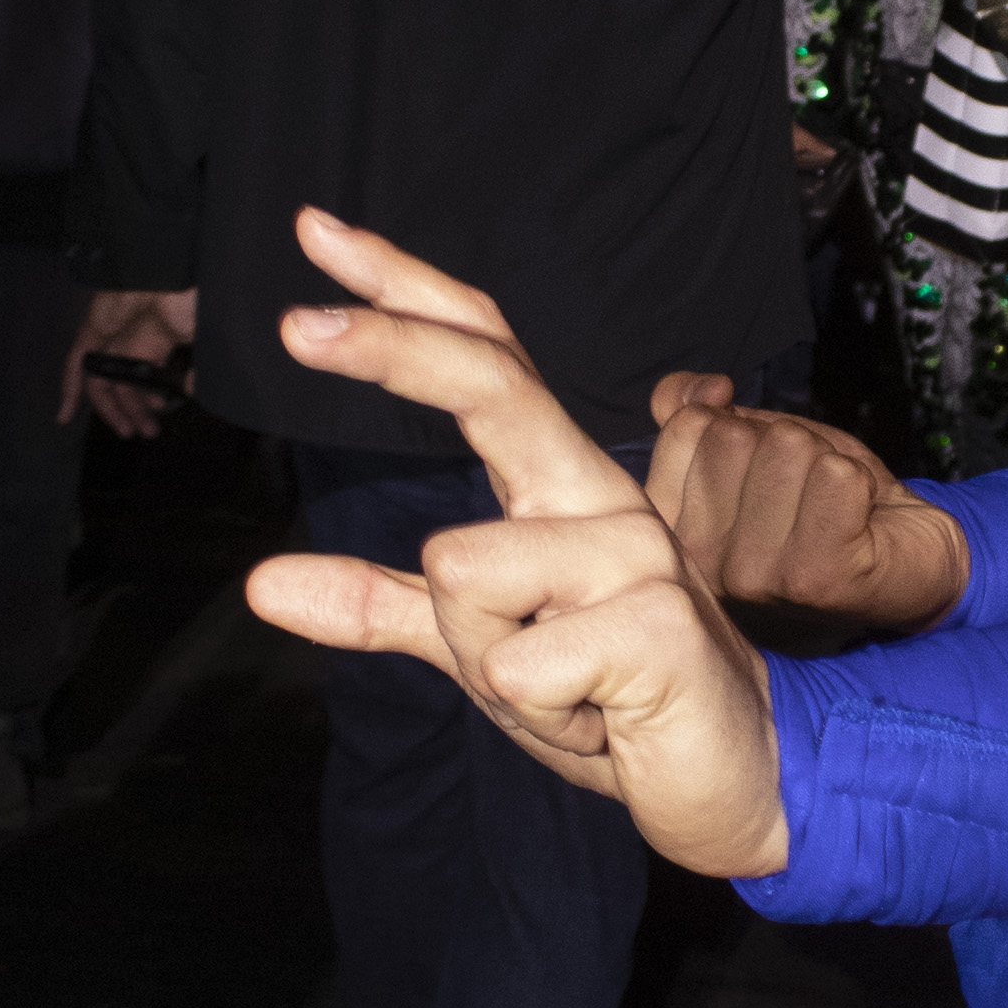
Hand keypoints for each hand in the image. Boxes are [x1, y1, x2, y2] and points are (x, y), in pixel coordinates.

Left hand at [65, 284, 194, 435]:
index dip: (153, 397)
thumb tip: (193, 389)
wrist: (173, 277)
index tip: (165, 410)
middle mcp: (135, 335)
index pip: (149, 373)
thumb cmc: (195, 303)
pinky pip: (77, 360)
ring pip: (103, 375)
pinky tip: (66, 415)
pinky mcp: (96, 325)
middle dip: (137, 409)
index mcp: (162, 336)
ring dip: (111, 407)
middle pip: (126, 379)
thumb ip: (202, 369)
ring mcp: (114, 330)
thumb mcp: (206, 339)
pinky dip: (71, 386)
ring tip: (128, 432)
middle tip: (149, 431)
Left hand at [251, 220, 787, 869]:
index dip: (406, 291)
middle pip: (493, 386)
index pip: (486, 357)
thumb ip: (383, 606)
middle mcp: (600, 495)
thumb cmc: (610, 696)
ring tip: (564, 693)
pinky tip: (599, 718)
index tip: (318, 232)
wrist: (743, 775)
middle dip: (391, 348)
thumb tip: (264, 583)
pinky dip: (534, 711)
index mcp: (558, 485)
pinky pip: (512, 663)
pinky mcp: (656, 625)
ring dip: (486, 660)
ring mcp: (635, 553)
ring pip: (462, 569)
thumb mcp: (476, 646)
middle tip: (292, 327)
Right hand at [643, 374, 970, 627]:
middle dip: (786, 443)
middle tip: (807, 495)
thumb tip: (707, 390)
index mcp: (675, 533)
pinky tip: (859, 523)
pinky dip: (860, 482)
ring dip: (826, 462)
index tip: (767, 475)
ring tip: (833, 509)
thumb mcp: (753, 448)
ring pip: (788, 446)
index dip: (742, 427)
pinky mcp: (815, 578)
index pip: (687, 427)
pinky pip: (836, 474)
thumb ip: (697, 413)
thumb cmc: (823, 507)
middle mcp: (704, 566)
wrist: (909, 565)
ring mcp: (755, 578)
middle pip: (735, 434)